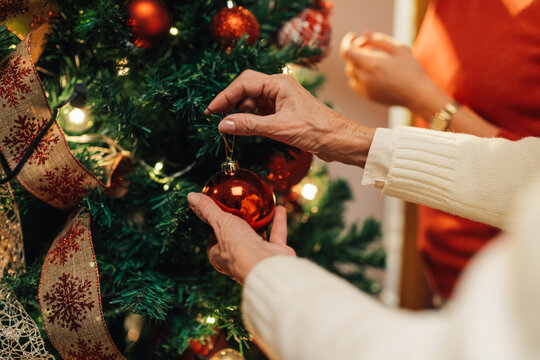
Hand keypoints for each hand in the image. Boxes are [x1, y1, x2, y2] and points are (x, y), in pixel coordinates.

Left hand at [188, 192, 295, 283]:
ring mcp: (258, 256)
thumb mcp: (220, 223)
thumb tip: (191, 197)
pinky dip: (278, 221)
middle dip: (238, 226)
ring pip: (258, 237)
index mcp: (220, 256)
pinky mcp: (274, 253)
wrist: (267, 265)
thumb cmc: (239, 249)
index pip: (213, 241)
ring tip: (259, 208)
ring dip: (259, 223)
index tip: (216, 214)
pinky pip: (276, 234)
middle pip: (236, 238)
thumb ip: (208, 210)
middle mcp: (239, 257)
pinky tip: (278, 208)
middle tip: (239, 209)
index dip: (213, 229)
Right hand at [206, 70, 374, 166]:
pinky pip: (262, 111)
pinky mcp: (285, 111)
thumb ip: (249, 125)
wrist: (339, 140)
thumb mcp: (278, 128)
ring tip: (231, 127)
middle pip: (247, 88)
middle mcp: (279, 87)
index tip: (211, 111)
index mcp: (279, 83)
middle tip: (217, 117)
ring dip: (241, 112)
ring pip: (254, 101)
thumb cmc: (316, 130)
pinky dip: (252, 119)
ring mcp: (282, 99)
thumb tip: (223, 124)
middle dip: (231, 102)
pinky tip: (246, 129)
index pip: (243, 84)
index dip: (224, 97)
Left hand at [340, 31, 444, 114]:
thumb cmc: (411, 70)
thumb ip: (380, 39)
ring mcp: (365, 89)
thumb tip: (364, 33)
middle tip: (369, 45)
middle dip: (356, 49)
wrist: (417, 95)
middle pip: (349, 61)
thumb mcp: (399, 49)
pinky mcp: (368, 97)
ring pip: (350, 72)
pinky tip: (371, 71)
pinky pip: (355, 84)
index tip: (353, 35)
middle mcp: (364, 78)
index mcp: (371, 64)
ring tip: (372, 57)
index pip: (347, 52)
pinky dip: (358, 75)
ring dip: (357, 62)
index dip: (347, 41)